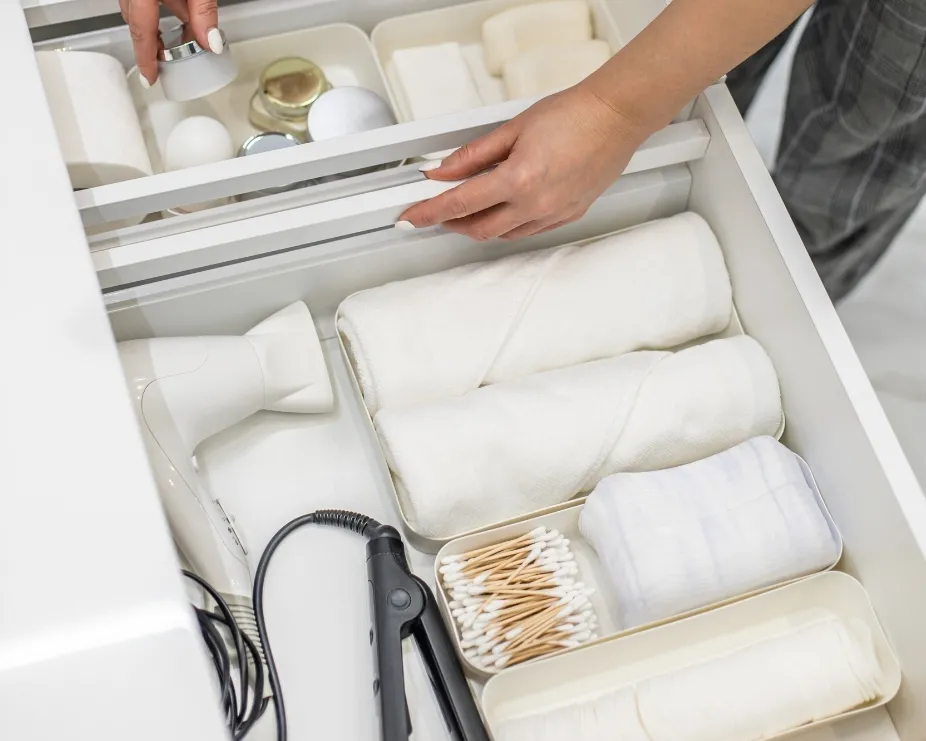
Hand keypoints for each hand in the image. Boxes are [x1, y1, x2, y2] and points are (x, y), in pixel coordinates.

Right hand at [120, 0, 221, 86]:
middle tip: (171, 60)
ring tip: (185, 37)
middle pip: (137, 22)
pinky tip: (183, 12)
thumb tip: (211, 42)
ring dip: (161, 24)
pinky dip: (163, 8)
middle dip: (154, 43)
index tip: (150, 79)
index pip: (141, 30)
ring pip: (141, 9)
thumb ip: (204, 11)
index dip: (145, 57)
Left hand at [398, 85, 648, 240]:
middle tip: (438, 212)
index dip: (429, 213)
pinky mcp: (568, 215)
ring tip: (469, 210)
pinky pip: (528, 231)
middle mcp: (536, 204)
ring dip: (480, 226)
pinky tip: (503, 211)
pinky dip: (507, 225)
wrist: (616, 117)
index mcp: (518, 179)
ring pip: (503, 234)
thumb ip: (473, 154)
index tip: (412, 217)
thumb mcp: (513, 128)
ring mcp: (553, 214)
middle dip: (452, 223)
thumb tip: (444, 170)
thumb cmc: (573, 114)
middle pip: (479, 229)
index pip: (460, 204)